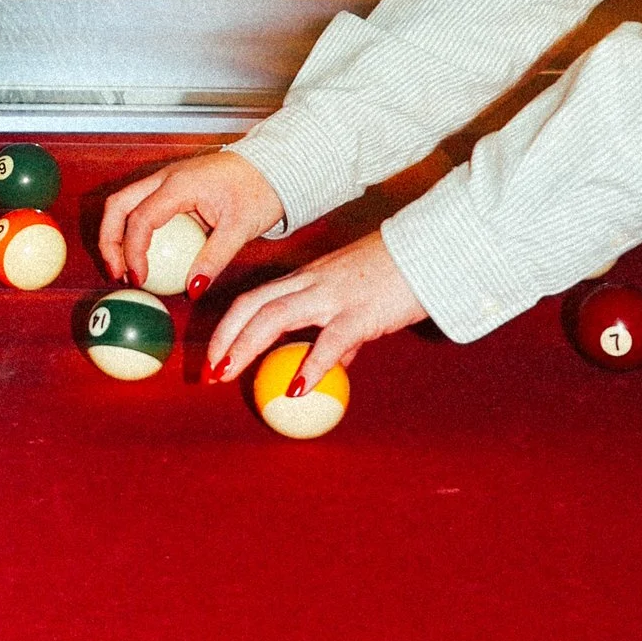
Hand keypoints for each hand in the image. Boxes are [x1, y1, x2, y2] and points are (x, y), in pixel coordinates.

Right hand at [98, 147, 284, 292]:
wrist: (273, 165)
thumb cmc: (260, 189)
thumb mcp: (240, 229)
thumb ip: (214, 259)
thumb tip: (192, 289)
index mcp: (179, 184)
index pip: (141, 219)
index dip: (133, 252)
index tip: (139, 278)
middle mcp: (165, 178)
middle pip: (118, 206)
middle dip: (108, 241)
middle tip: (117, 273)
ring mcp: (166, 180)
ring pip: (125, 203)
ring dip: (117, 235)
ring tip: (125, 268)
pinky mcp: (172, 187)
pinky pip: (142, 207)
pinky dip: (134, 231)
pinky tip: (145, 256)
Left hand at [202, 228, 426, 386]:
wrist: (431, 251)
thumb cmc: (397, 276)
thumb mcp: (357, 300)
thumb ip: (343, 333)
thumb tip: (334, 365)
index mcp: (307, 279)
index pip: (254, 299)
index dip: (228, 328)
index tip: (214, 358)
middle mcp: (311, 283)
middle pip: (253, 305)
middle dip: (224, 338)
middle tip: (210, 374)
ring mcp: (333, 295)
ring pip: (276, 316)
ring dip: (245, 346)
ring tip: (228, 376)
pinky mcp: (360, 312)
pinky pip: (329, 340)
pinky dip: (309, 365)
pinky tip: (296, 389)